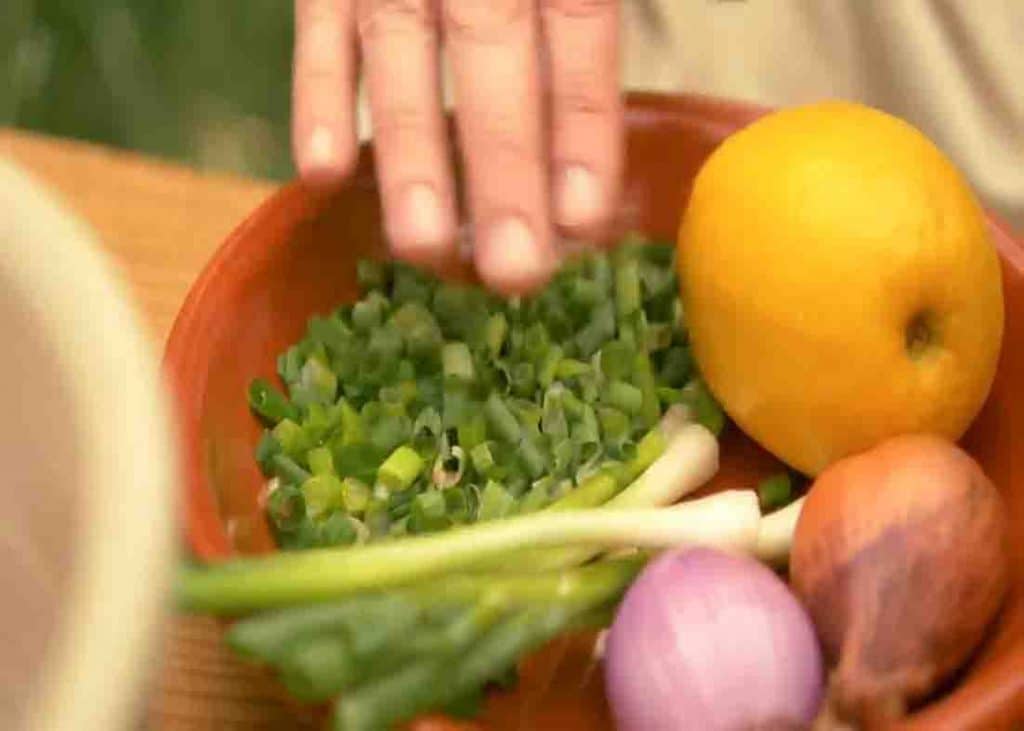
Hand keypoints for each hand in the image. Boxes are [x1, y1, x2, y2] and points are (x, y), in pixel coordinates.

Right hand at [292, 0, 621, 294]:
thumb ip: (586, 9)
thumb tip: (598, 162)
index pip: (577, 27)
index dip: (583, 123)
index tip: (585, 218)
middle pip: (492, 53)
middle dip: (504, 167)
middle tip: (515, 271)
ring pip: (399, 51)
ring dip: (410, 155)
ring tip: (424, 246)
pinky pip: (315, 21)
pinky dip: (316, 93)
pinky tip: (321, 173)